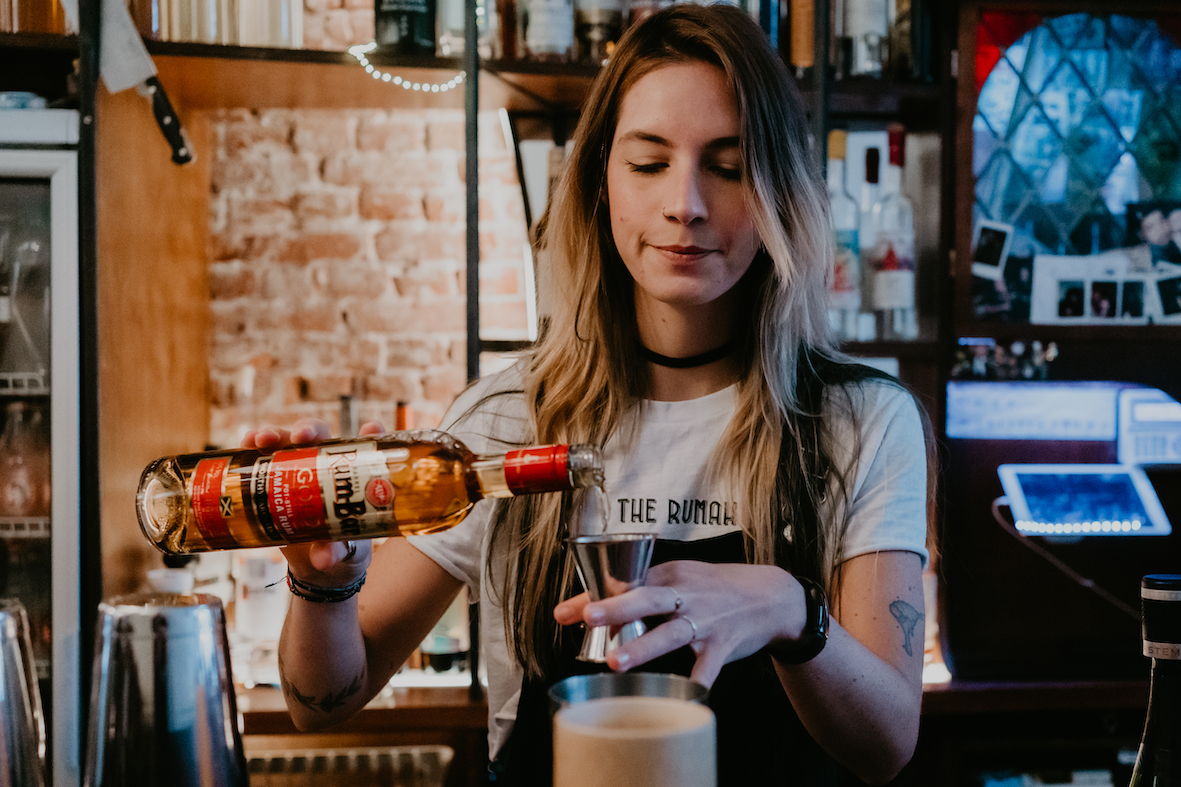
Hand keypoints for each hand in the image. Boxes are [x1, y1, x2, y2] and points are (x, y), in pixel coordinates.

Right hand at [240, 418, 386, 587]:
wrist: (317, 565)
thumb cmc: (342, 548)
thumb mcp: (344, 550)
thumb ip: (336, 551)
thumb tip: (323, 559)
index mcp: (349, 477)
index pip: (361, 447)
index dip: (369, 433)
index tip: (370, 428)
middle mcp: (323, 466)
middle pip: (318, 435)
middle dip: (307, 429)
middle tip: (300, 436)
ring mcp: (296, 470)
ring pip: (285, 441)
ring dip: (273, 434)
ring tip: (261, 440)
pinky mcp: (272, 480)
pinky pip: (260, 459)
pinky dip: (251, 449)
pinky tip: (245, 445)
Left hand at [554, 560, 804, 687]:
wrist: (771, 596)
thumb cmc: (715, 588)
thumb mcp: (682, 578)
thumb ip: (644, 592)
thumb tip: (598, 609)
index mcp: (670, 574)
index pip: (626, 583)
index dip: (594, 597)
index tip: (564, 612)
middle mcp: (685, 594)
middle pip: (647, 599)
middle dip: (616, 608)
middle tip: (587, 617)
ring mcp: (705, 620)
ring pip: (671, 633)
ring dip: (643, 647)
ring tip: (616, 662)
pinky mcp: (724, 644)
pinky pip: (707, 667)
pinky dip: (697, 682)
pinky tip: (684, 696)